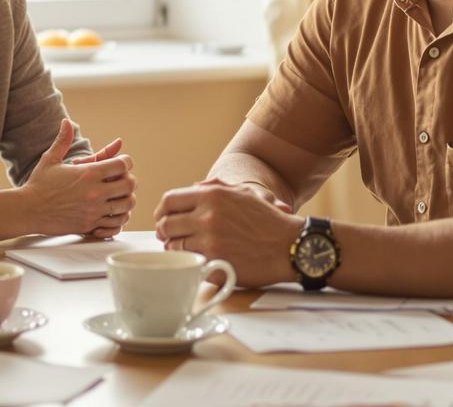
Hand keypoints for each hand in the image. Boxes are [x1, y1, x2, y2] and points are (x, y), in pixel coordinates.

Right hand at [22, 119, 136, 239]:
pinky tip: (113, 212)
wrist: (27, 210)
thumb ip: (63, 140)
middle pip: (129, 185)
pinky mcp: (90, 226)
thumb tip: (66, 122)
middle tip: (124, 180)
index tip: (122, 162)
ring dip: (126, 199)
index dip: (126, 162)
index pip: (122, 165)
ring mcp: (93, 211)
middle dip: (130, 180)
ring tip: (121, 196)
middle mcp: (94, 192)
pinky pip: (116, 224)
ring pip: (126, 205)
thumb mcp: (51, 159)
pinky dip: (118, 218)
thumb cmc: (39, 184)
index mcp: (88, 173)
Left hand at [153, 181, 302, 287]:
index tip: (162, 219)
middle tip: (169, 237)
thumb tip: (192, 189)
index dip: (161, 212)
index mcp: (211, 195)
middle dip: (165, 232)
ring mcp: (209, 242)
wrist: (290, 245)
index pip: (169, 201)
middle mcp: (206, 216)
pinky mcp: (215, 264)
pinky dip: (189, 264)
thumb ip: (214, 189)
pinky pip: (189, 263)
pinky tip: (197, 262)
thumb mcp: (242, 193)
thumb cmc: (268, 220)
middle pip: (166, 225)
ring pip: (174, 246)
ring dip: (175, 250)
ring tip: (183, 250)